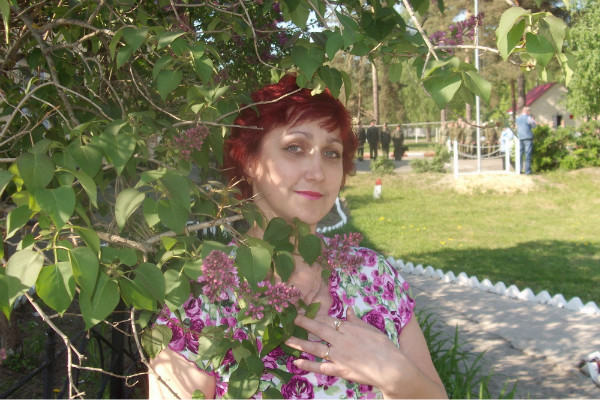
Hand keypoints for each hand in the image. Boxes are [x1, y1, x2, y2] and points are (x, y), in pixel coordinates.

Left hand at [284, 308, 413, 397]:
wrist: (390, 367)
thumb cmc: (384, 347)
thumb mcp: (371, 329)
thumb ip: (356, 320)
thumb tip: (348, 308)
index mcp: (348, 328)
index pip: (327, 319)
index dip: (314, 315)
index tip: (303, 311)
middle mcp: (340, 339)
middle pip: (317, 329)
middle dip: (303, 323)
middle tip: (290, 319)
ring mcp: (338, 355)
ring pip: (315, 347)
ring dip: (299, 342)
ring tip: (286, 339)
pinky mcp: (339, 369)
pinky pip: (320, 367)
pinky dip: (308, 365)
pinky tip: (296, 362)